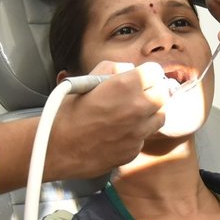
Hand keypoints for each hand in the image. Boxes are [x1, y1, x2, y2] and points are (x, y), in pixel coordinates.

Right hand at [45, 61, 168, 179]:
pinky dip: (137, 133)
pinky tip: (119, 132)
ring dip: (151, 112)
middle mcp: (138, 108)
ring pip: (161, 116)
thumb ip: (112, 69)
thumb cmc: (67, 112)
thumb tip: (128, 70)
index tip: (140, 77)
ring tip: (131, 113)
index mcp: (126, 85)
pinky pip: (144, 137)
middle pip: (163, 93)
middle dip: (153, 91)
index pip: (155, 71)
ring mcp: (138, 132)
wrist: (56, 147)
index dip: (146, 73)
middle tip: (139, 94)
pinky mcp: (134, 150)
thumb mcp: (86, 80)